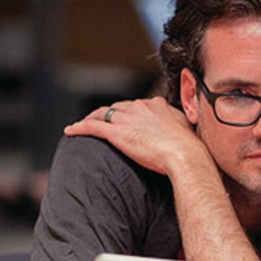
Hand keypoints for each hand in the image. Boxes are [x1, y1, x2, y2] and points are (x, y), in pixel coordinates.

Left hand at [64, 98, 208, 176]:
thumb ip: (178, 123)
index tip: (128, 120)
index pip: (138, 105)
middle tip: (105, 123)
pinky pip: (92, 127)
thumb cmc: (190, 147)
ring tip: (86, 125)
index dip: (130, 112)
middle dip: (111, 114)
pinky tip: (70, 131)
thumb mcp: (187, 128)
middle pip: (118, 107)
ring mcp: (127, 119)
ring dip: (93, 118)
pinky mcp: (116, 133)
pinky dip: (79, 127)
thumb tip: (180, 126)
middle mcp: (140, 107)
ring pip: (103, 114)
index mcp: (156, 105)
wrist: (185, 155)